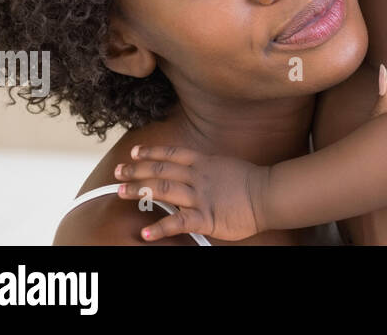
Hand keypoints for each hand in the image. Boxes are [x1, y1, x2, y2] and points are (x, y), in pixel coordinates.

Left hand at [115, 145, 267, 241]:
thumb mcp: (226, 165)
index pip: (172, 154)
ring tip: (119, 192)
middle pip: (161, 170)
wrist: (268, 193)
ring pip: (163, 189)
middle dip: (137, 170)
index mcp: (204, 163)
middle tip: (118, 172)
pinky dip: (160, 227)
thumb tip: (195, 169)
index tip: (135, 152)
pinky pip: (178, 222)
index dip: (152, 153)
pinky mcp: (205, 217)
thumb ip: (208, 167)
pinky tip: (145, 232)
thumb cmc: (250, 181)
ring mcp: (200, 196)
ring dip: (139, 190)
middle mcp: (198, 177)